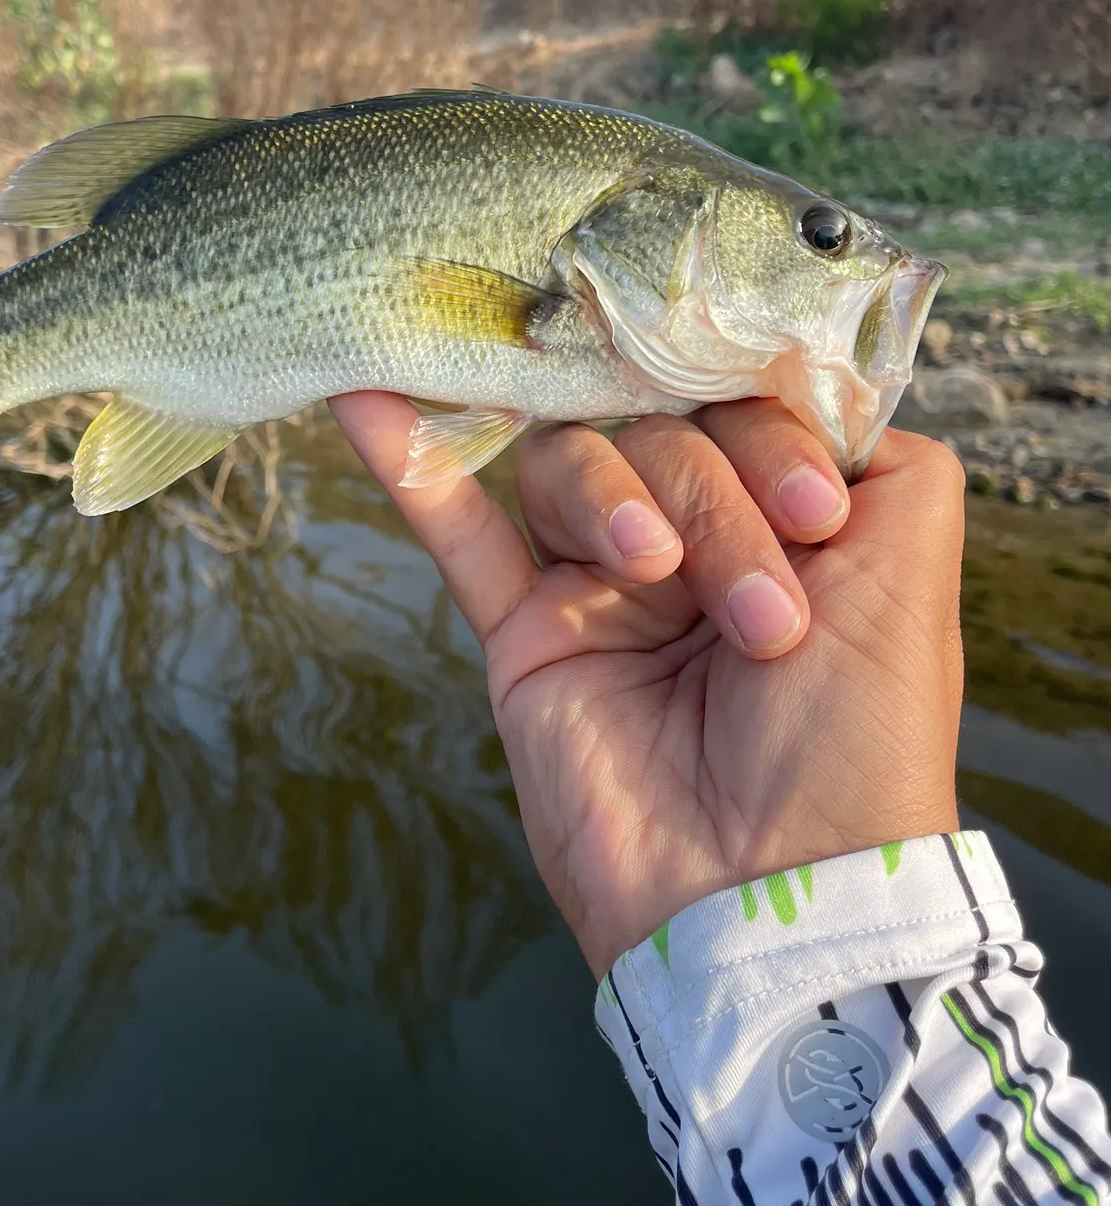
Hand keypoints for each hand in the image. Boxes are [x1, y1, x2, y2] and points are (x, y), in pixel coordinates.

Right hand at [330, 394, 965, 974]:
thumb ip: (883, 464)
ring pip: (570, 464)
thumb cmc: (857, 739)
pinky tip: (367, 398)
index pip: (745, 407)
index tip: (815, 518)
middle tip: (759, 613)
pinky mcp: (523, 631)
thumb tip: (811, 384)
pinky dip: (413, 463)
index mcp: (779, 520)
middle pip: (659, 429)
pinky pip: (458, 530)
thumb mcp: (911, 577)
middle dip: (710, 498)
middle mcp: (689, 535)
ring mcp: (596, 581)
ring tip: (651, 575)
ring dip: (610, 496)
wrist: (768, 894)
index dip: (770, 439)